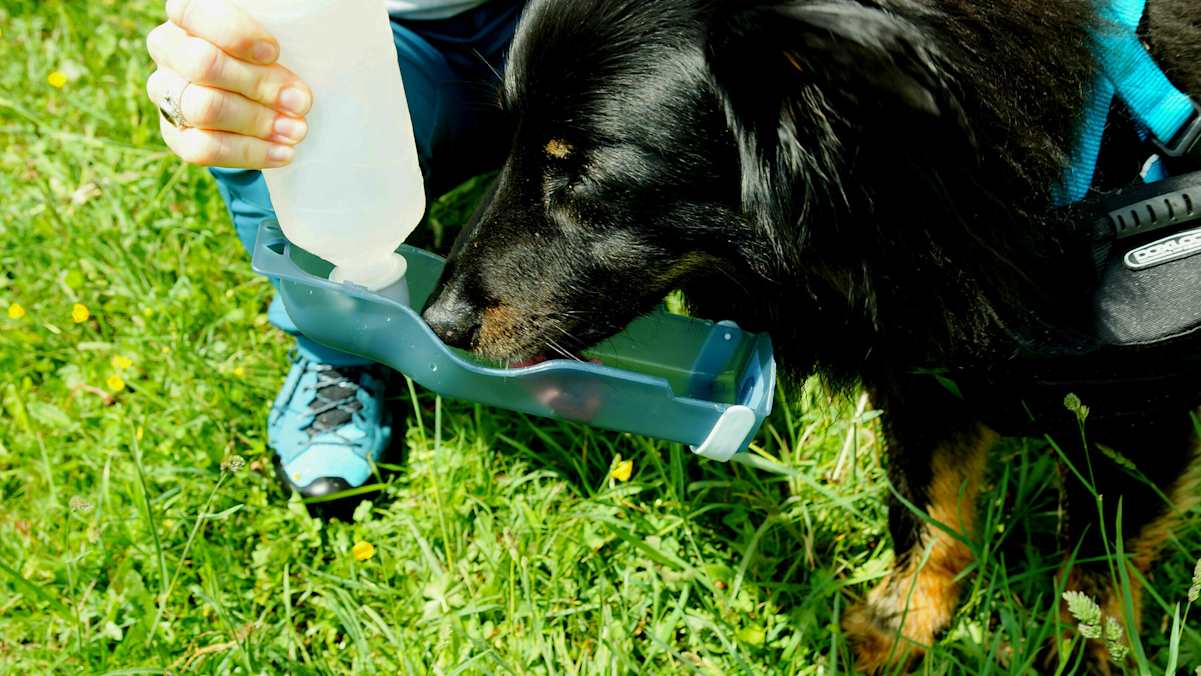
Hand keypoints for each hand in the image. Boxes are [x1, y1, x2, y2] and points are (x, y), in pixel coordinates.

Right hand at [146, 0, 313, 167]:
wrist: (264, 97)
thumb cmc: (273, 55)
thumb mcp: (278, 36)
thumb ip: (281, 36)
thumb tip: (296, 82)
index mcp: (190, 15)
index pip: (192, 11)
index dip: (235, 34)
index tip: (274, 52)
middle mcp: (169, 49)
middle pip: (202, 65)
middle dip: (259, 86)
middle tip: (300, 102)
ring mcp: (165, 92)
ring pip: (202, 108)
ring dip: (257, 121)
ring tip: (296, 129)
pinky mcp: (175, 133)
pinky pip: (202, 148)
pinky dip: (248, 152)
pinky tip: (282, 152)